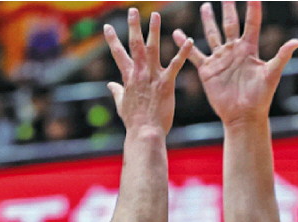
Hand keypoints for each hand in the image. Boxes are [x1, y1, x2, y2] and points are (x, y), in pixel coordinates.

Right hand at [105, 9, 191, 133]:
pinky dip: (183, 52)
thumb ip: (117, 92)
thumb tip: (109, 85)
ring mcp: (152, 77)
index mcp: (128, 78)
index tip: (108, 26)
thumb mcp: (122, 105)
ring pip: (153, 49)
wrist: (145, 133)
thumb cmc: (134, 122)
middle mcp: (139, 74)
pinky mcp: (166, 84)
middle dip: (134, 26)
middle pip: (135, 45)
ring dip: (154, 31)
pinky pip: (176, 65)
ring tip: (156, 15)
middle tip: (133, 10)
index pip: (118, 54)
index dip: (112, 40)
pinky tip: (190, 40)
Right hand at [172, 1, 297, 125]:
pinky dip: (185, 45)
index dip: (252, 7)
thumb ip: (282, 56)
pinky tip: (177, 34)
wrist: (243, 117)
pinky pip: (194, 55)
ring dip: (209, 20)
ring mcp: (220, 59)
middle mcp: (234, 51)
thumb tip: (297, 42)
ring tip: (205, 6)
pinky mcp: (208, 70)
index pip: (251, 22)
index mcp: (249, 49)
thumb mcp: (271, 75)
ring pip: (213, 34)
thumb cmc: (260, 98)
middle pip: (230, 23)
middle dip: (228, 8)